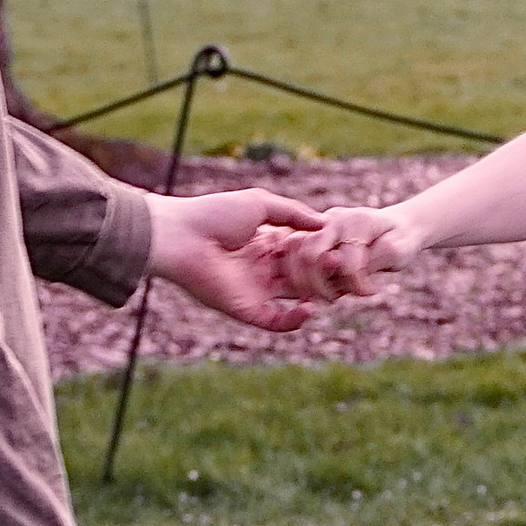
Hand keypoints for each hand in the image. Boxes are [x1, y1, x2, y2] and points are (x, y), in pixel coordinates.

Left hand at [144, 186, 328, 327]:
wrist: (181, 236)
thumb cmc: (216, 214)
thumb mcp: (260, 204)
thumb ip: (293, 213)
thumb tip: (325, 222)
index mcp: (266, 242)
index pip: (302, 251)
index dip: (322, 250)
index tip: (343, 247)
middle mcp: (263, 268)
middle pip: (303, 275)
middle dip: (324, 273)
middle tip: (345, 269)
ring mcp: (255, 290)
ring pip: (294, 299)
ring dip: (316, 295)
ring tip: (335, 288)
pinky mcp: (245, 309)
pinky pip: (276, 321)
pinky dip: (295, 320)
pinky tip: (310, 308)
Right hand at [270, 205, 425, 300]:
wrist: (398, 224)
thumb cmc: (400, 240)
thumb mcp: (398, 252)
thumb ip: (373, 260)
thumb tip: (343, 270)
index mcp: (357, 221)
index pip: (346, 261)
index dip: (357, 284)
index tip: (371, 292)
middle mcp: (333, 220)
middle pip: (308, 254)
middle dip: (319, 285)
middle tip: (335, 298)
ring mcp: (319, 225)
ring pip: (296, 254)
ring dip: (306, 282)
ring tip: (328, 295)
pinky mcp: (311, 234)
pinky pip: (295, 255)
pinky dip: (301, 277)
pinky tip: (319, 289)